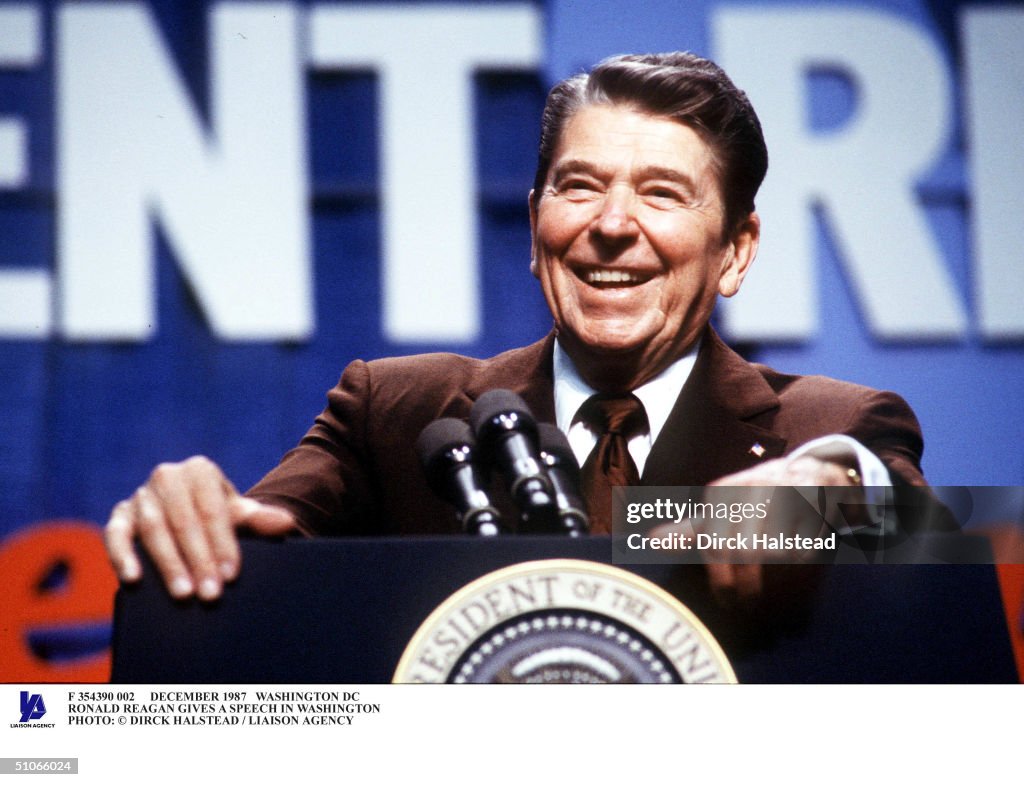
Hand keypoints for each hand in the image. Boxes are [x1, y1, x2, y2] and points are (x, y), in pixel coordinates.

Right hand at [105, 456, 297, 599]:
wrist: (191, 515)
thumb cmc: (219, 517)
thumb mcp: (239, 515)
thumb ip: (260, 519)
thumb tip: (287, 523)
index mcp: (199, 470)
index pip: (212, 511)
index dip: (223, 544)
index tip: (231, 575)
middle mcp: (166, 477)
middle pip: (183, 522)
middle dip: (198, 560)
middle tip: (210, 594)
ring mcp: (140, 495)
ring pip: (153, 530)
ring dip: (168, 564)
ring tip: (183, 595)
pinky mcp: (120, 515)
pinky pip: (116, 534)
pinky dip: (121, 555)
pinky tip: (133, 579)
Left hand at [699, 456, 858, 606]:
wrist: (805, 473)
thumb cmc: (754, 501)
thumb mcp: (719, 512)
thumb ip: (689, 531)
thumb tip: (649, 541)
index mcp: (722, 494)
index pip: (715, 546)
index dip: (721, 581)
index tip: (726, 603)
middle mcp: (750, 489)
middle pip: (747, 553)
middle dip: (750, 586)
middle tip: (751, 606)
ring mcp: (783, 492)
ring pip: (778, 552)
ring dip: (779, 577)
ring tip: (777, 589)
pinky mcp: (812, 500)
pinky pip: (806, 546)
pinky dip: (802, 564)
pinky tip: (798, 568)